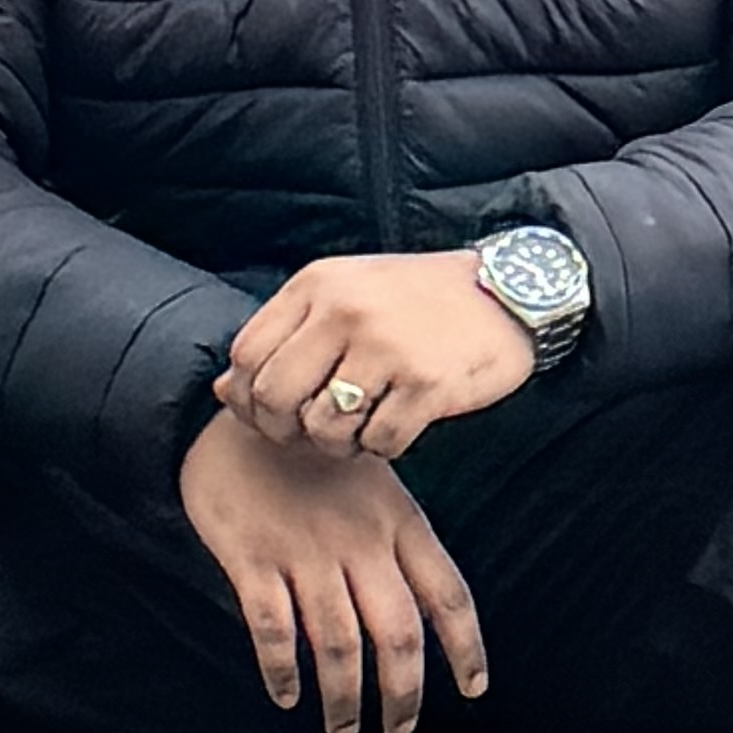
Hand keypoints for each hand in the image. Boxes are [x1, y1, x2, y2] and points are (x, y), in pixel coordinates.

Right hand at [179, 412, 489, 732]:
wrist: (245, 412)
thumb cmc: (315, 455)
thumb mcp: (376, 482)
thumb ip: (398, 541)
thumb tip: (425, 610)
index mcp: (398, 521)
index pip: (448, 595)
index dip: (466, 649)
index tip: (473, 688)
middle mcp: (359, 541)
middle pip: (398, 635)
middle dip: (403, 694)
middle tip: (398, 728)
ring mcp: (305, 550)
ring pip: (339, 645)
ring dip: (344, 698)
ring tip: (343, 729)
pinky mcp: (252, 558)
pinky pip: (273, 630)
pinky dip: (282, 670)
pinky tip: (287, 695)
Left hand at [221, 248, 533, 460]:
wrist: (509, 293)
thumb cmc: (418, 300)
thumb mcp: (346, 297)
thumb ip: (286, 337)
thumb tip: (224, 390)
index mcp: (318, 284)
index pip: (247, 354)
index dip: (247, 397)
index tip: (270, 414)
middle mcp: (345, 311)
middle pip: (275, 395)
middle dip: (283, 430)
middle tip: (311, 434)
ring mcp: (387, 347)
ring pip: (322, 428)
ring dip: (336, 444)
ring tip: (359, 429)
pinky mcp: (427, 384)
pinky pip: (378, 443)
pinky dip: (381, 448)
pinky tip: (395, 427)